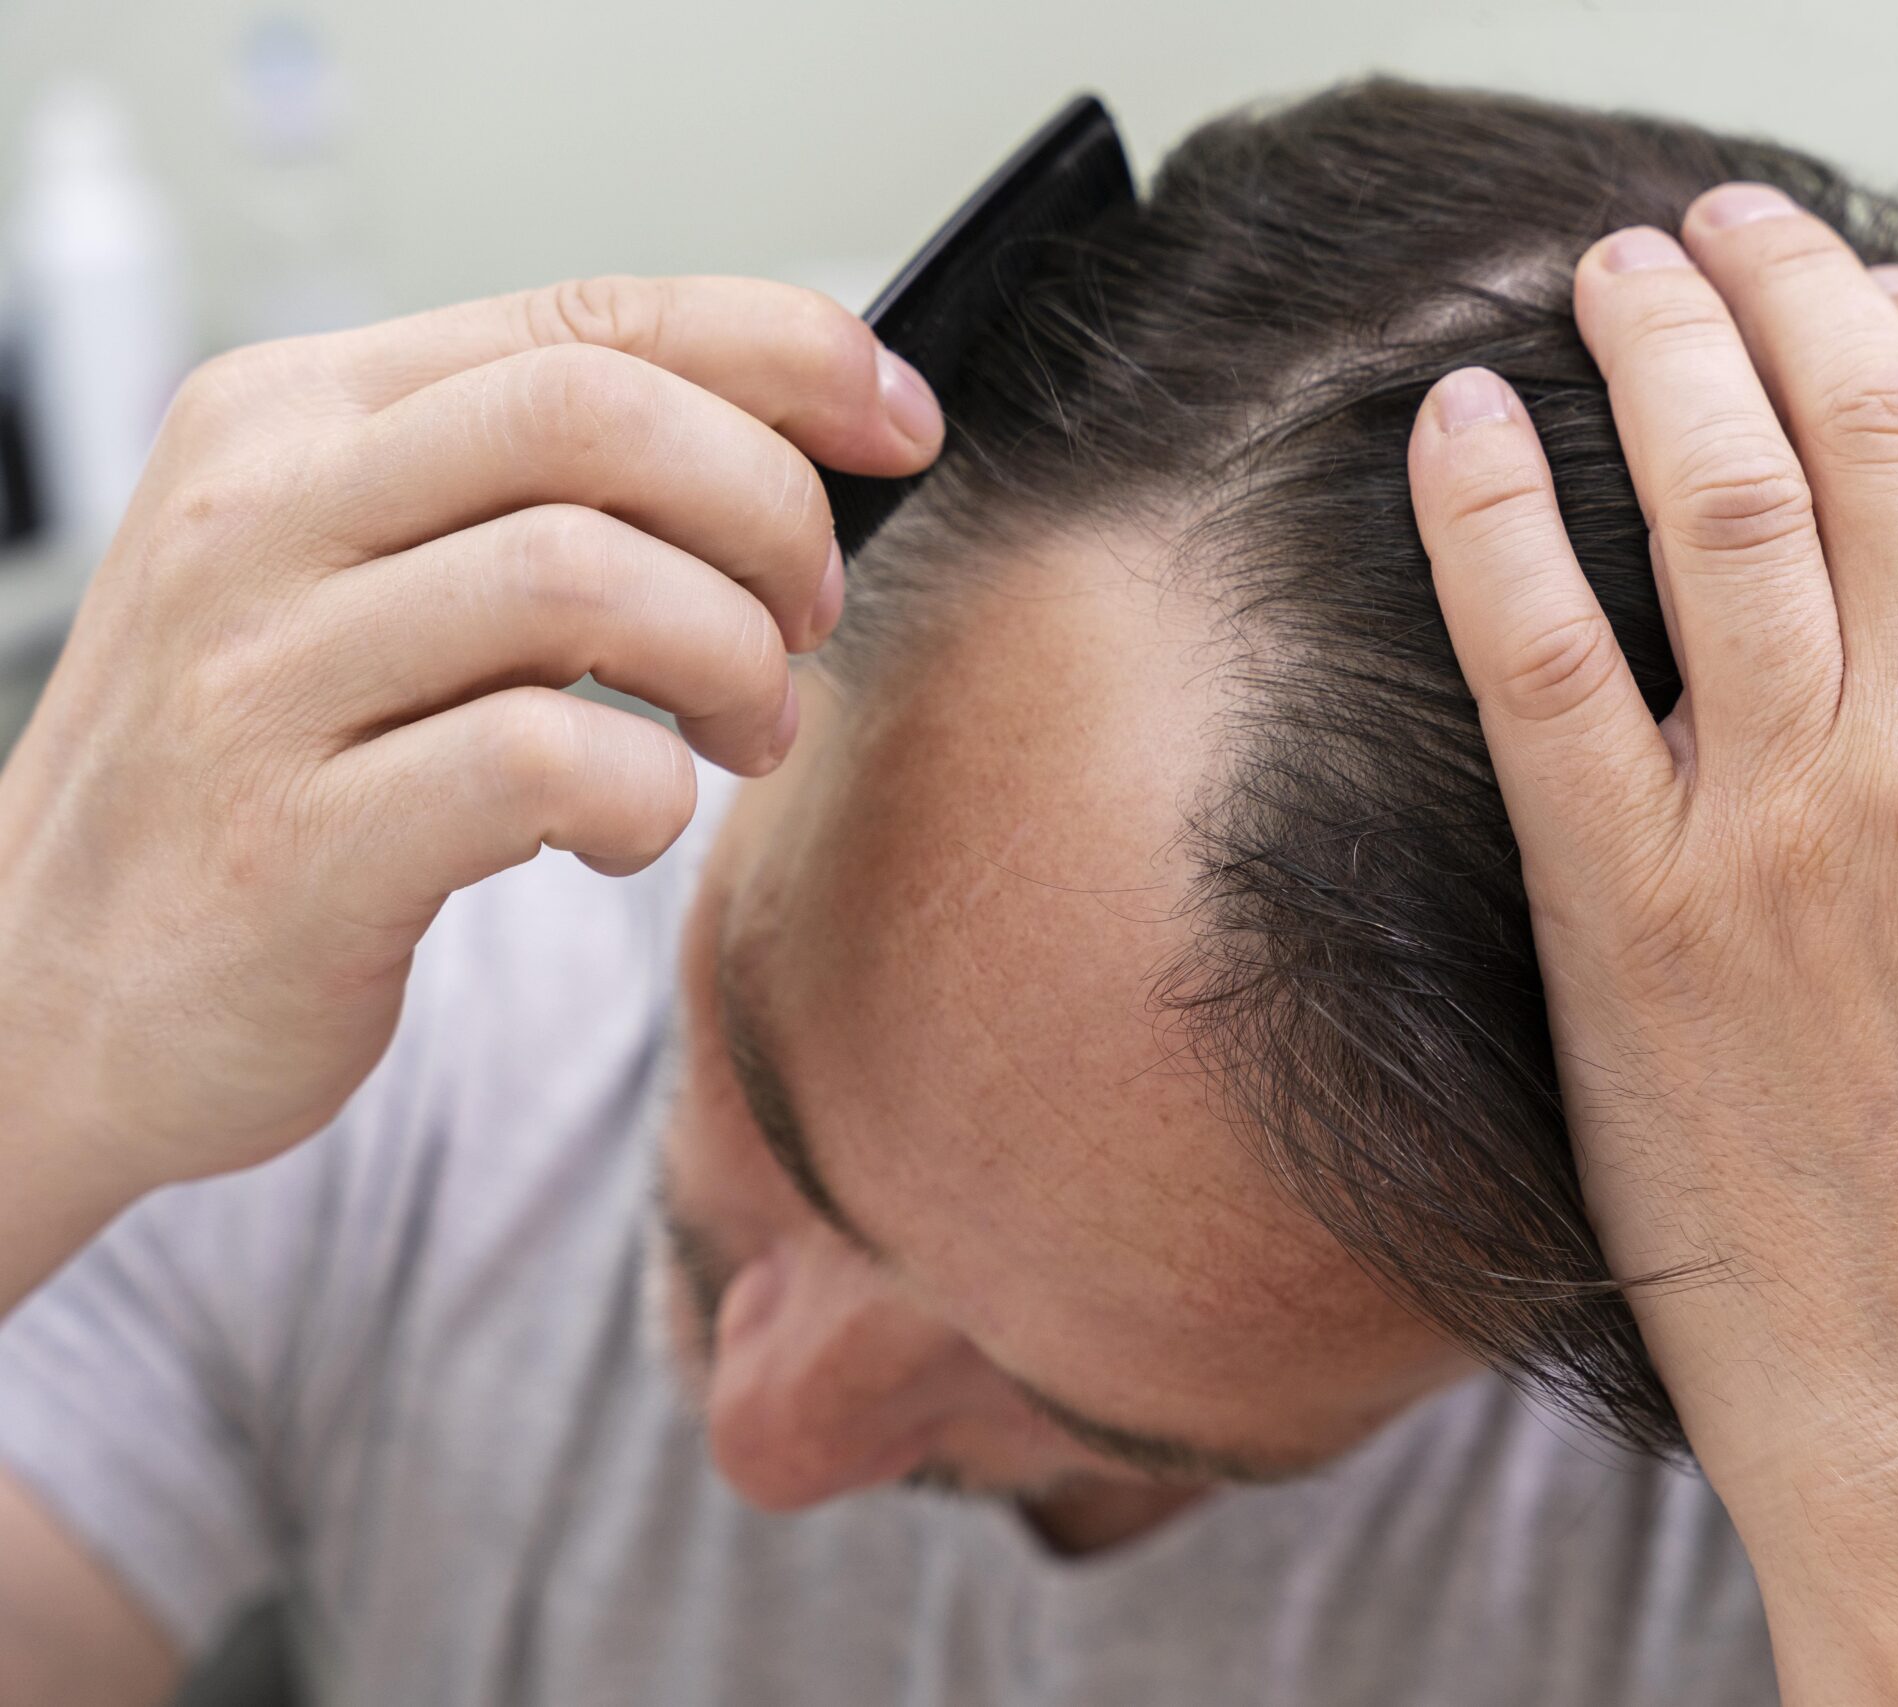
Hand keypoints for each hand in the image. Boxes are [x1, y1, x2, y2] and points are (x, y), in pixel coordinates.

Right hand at [0, 277, 938, 1211]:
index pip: (583, 318)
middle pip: (598, 415)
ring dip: (730, 656)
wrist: (46, 998)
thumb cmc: (251, 780)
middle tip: (809, 615)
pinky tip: (624, 828)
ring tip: (738, 729)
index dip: (782, 352)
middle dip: (769, 506)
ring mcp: (260, 677)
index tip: (899, 420)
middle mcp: (259, 515)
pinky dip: (648, 794)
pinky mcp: (295, 842)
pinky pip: (547, 761)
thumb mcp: (348, 581)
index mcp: (289, 415)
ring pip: (586, 574)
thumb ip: (516, 499)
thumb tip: (781, 457)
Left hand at [1406, 189, 1897, 1703]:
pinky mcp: (1628, 918)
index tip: (1886, 300)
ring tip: (1608, 272)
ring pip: (1717, 505)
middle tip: (1721, 231)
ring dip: (1655, 351)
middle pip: (1866, 427)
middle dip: (1791, 286)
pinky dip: (1491, 524)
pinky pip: (1542, 666)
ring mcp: (1777, 827)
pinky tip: (1458, 430)